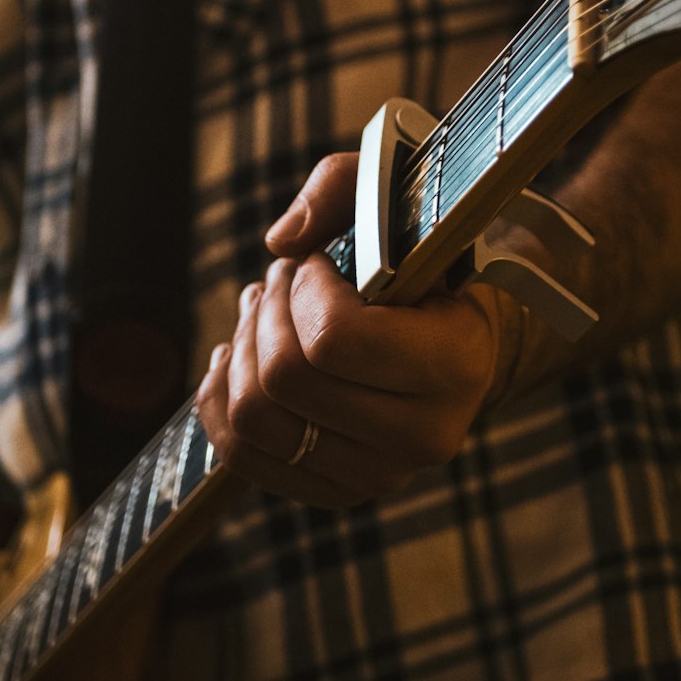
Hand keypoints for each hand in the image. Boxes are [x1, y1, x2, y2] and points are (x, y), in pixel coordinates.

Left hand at [195, 155, 520, 507]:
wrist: (455, 334)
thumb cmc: (421, 258)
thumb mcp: (396, 197)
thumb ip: (341, 188)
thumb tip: (281, 239)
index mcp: (457, 362)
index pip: (335, 338)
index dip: (305, 288)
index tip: (318, 263)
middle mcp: (426, 434)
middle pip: (285, 378)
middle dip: (267, 310)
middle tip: (281, 279)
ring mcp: (381, 475)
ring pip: (253, 417)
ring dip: (243, 348)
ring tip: (262, 310)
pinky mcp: (338, 493)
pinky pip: (240, 455)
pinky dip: (223, 398)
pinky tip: (243, 355)